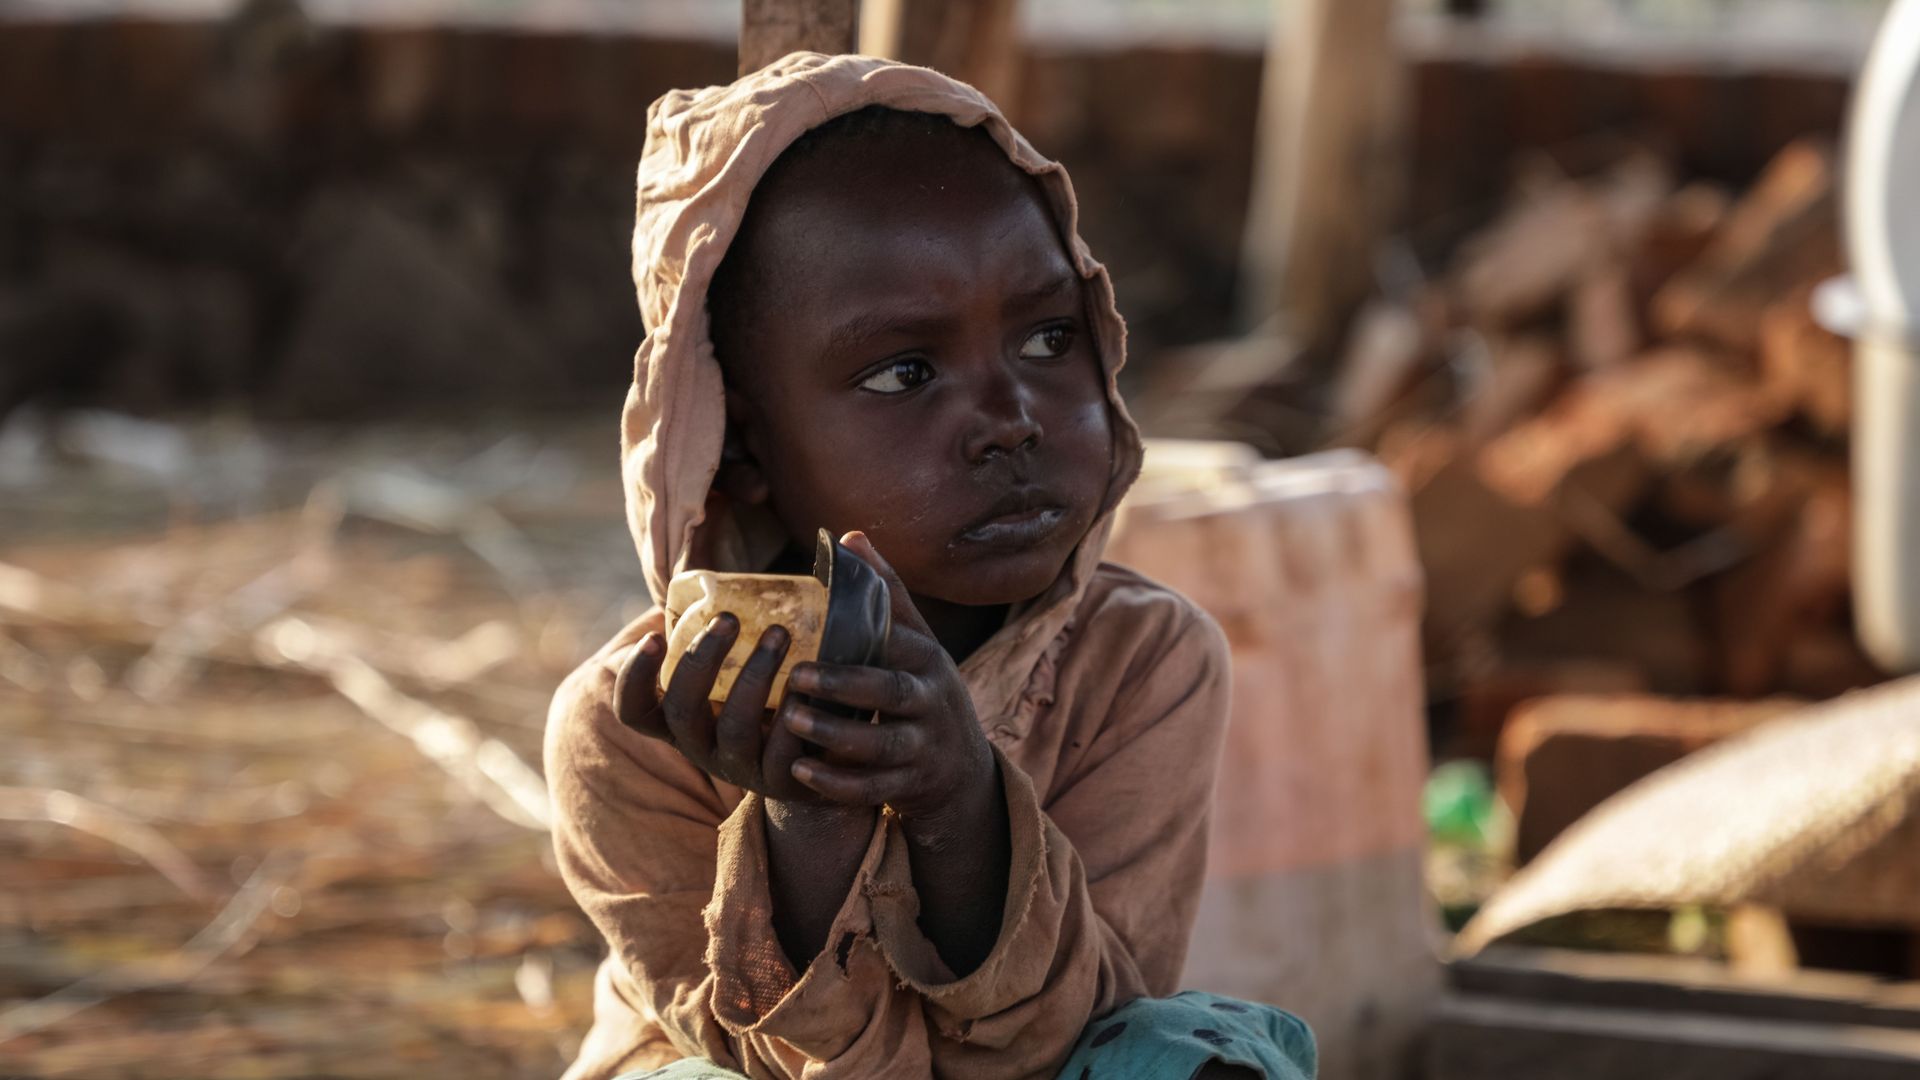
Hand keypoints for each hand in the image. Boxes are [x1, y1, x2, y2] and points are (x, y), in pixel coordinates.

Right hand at [614, 614, 821, 803]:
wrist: (830, 752)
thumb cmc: (779, 689)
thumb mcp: (747, 658)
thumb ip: (734, 619)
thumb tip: (751, 559)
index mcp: (682, 719)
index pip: (635, 710)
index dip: (635, 677)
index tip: (655, 635)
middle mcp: (702, 746)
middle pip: (681, 710)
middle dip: (701, 659)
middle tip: (728, 618)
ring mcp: (740, 767)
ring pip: (732, 726)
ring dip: (753, 675)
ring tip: (779, 633)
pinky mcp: (782, 781)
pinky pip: (780, 753)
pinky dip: (791, 712)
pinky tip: (806, 681)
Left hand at [781, 532, 997, 841]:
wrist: (960, 768)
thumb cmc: (922, 687)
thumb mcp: (915, 640)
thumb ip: (885, 594)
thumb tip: (849, 536)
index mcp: (928, 660)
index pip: (900, 642)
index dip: (861, 635)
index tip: (813, 630)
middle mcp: (931, 703)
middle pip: (893, 693)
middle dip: (846, 687)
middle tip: (796, 677)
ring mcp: (924, 748)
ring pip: (883, 746)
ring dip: (836, 736)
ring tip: (791, 723)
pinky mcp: (911, 786)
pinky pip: (875, 789)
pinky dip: (838, 784)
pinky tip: (799, 771)